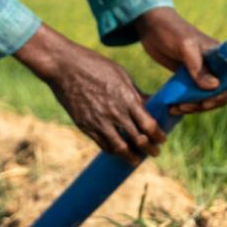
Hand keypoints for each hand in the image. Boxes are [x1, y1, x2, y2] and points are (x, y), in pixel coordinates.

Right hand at [15, 25, 164, 164]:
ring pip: (120, 148)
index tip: (162, 139)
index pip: (149, 125)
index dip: (158, 136)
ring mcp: (99, 121)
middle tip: (155, 152)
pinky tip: (118, 151)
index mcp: (128, 99)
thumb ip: (136, 93)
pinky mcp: (84, 125)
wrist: (64, 66)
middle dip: (150, 149)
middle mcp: (115, 113)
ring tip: (137, 159)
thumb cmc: (96, 66)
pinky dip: (112, 150)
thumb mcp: (122, 75)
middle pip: (138, 140)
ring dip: (131, 157)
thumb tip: (151, 104)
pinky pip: (102, 144)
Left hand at [134, 7, 226, 114]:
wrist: (151, 26)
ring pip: (206, 97)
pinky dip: (185, 103)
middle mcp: (214, 66)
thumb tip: (214, 86)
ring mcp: (201, 72)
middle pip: (219, 93)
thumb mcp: (185, 47)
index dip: (220, 95)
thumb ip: (198, 67)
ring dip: (193, 107)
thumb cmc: (171, 31)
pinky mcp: (189, 77)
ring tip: (175, 108)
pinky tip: (173, 107)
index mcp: (219, 56)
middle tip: (184, 107)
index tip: (204, 102)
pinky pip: (193, 95)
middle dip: (204, 104)